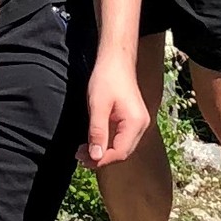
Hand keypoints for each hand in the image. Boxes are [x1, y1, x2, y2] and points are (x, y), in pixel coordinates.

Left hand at [86, 53, 148, 168]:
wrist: (116, 61)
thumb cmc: (107, 78)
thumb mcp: (97, 107)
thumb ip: (97, 133)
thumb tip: (95, 157)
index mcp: (135, 122)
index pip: (120, 152)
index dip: (101, 160)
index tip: (82, 160)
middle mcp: (141, 125)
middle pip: (122, 152)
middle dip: (101, 158)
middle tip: (79, 156)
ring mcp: (138, 123)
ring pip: (121, 147)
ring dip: (103, 152)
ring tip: (83, 151)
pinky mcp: (132, 120)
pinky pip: (121, 138)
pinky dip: (107, 143)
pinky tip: (93, 142)